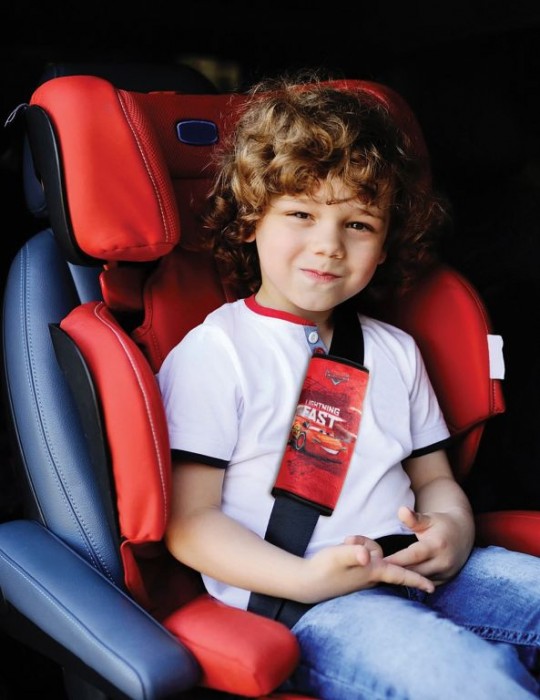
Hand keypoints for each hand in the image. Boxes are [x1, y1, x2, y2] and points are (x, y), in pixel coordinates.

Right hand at [299, 534, 434, 603]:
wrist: (306, 582)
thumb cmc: (323, 569)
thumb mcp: (337, 556)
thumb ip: (352, 552)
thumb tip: (365, 555)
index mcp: (371, 572)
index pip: (399, 575)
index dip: (416, 580)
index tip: (432, 588)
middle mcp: (370, 576)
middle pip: (381, 553)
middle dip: (367, 544)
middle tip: (347, 542)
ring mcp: (362, 577)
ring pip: (370, 553)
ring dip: (358, 545)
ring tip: (341, 546)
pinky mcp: (354, 575)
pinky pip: (362, 558)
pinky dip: (355, 551)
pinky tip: (341, 552)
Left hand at [384, 505, 474, 583]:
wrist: (463, 535)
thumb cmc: (440, 524)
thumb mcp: (428, 518)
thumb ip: (414, 518)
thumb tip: (401, 510)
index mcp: (436, 545)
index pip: (413, 555)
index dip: (396, 559)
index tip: (379, 561)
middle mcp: (442, 562)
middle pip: (414, 571)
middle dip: (395, 572)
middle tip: (374, 571)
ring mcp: (445, 574)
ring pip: (419, 580)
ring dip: (402, 579)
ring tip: (382, 577)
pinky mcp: (444, 581)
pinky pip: (424, 584)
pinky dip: (412, 583)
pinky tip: (396, 580)